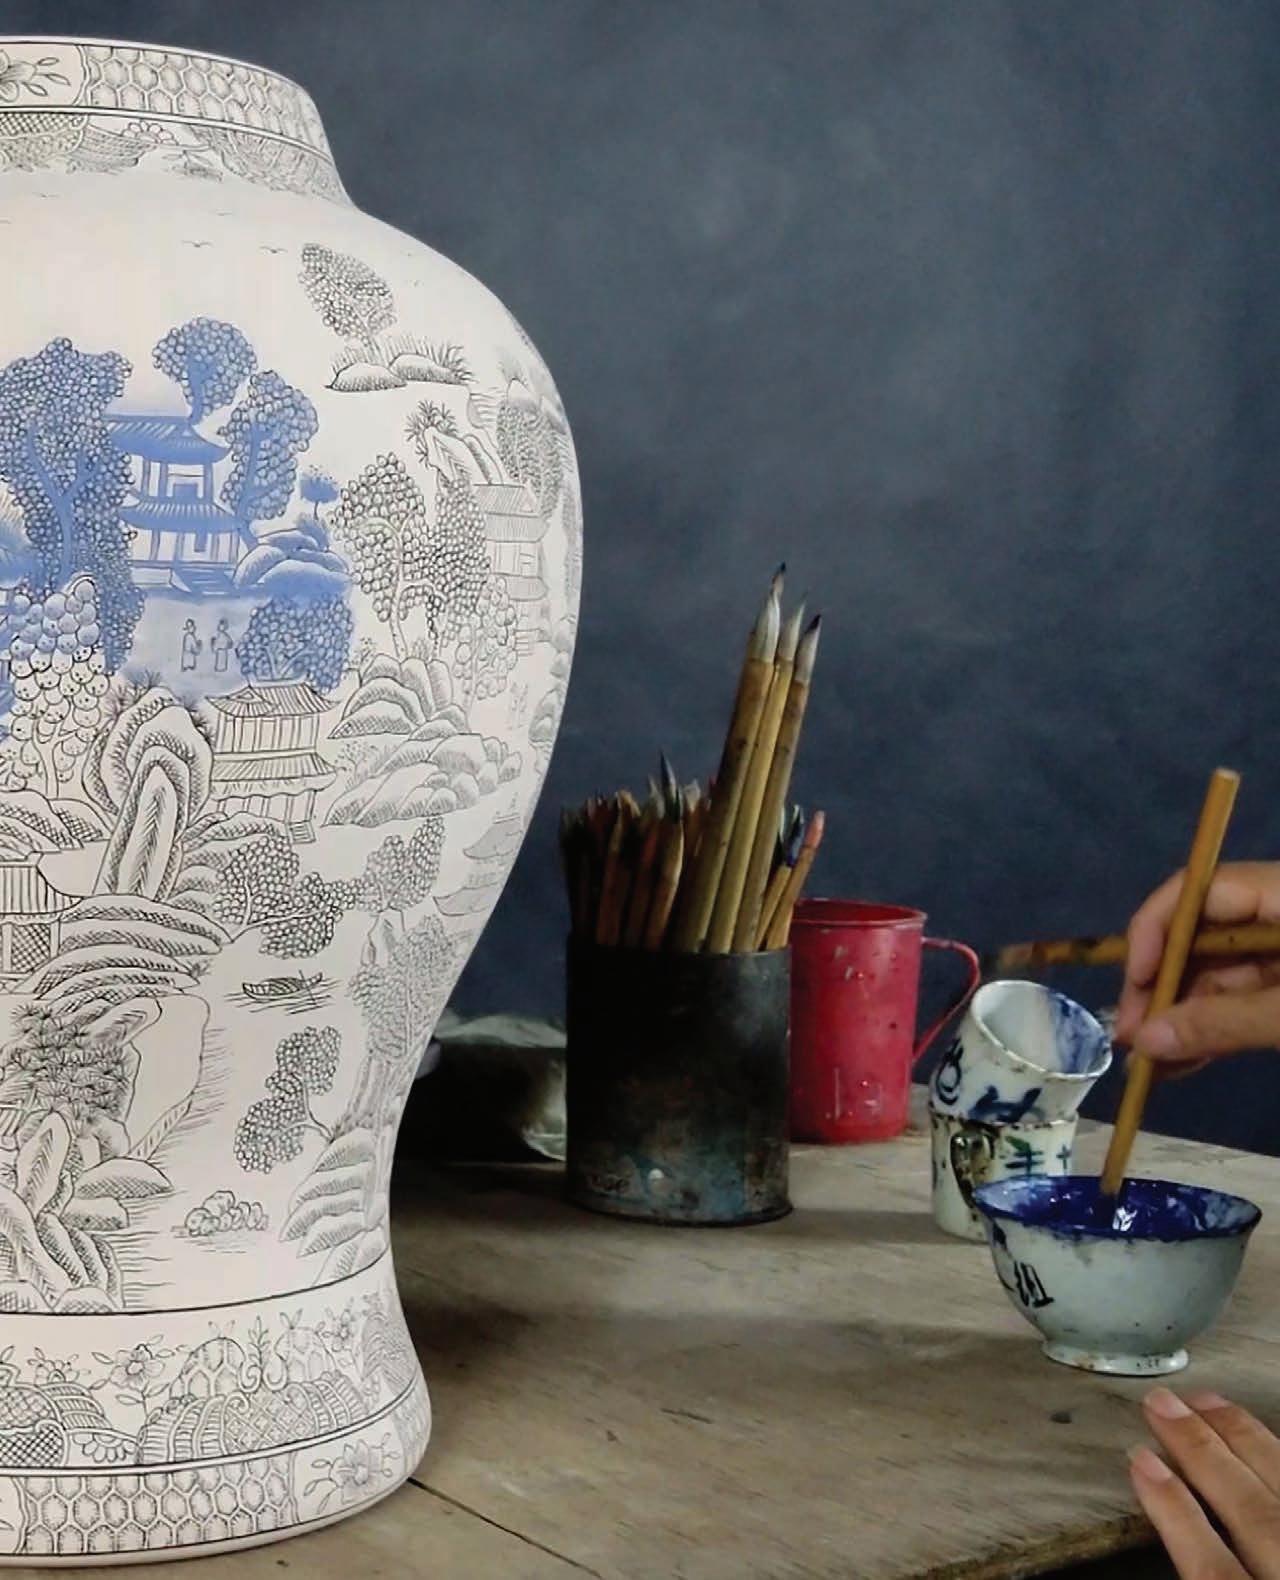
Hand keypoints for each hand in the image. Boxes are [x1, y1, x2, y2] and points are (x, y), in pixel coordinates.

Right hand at [1114, 863, 1279, 1069]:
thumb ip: (1223, 1022)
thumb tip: (1143, 1042)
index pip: (1198, 890)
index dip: (1157, 929)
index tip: (1137, 981)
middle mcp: (1274, 916)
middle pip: (1199, 936)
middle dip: (1161, 986)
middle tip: (1130, 1035)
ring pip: (1215, 976)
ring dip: (1179, 1017)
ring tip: (1145, 1062)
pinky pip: (1239, 1001)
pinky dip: (1210, 1030)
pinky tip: (1177, 1062)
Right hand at [1129, 1387, 1279, 1578]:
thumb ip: (1199, 1569)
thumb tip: (1153, 1492)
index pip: (1211, 1568)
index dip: (1173, 1510)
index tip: (1137, 1458)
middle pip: (1252, 1514)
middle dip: (1202, 1452)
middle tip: (1160, 1403)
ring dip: (1243, 1439)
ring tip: (1204, 1401)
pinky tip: (1261, 1433)